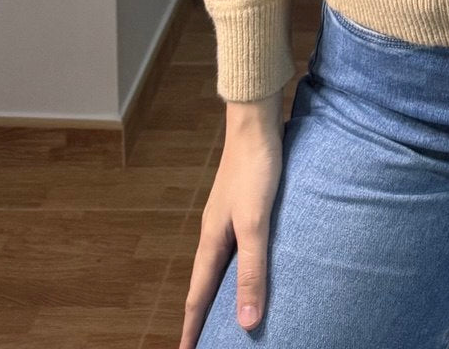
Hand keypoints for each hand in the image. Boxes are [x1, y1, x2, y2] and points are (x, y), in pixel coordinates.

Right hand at [178, 95, 284, 346]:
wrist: (255, 122)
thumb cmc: (255, 169)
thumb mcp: (256, 224)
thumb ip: (253, 271)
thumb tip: (248, 323)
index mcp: (212, 241)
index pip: (198, 296)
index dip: (192, 328)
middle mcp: (214, 232)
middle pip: (204, 282)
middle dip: (200, 314)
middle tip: (199, 341)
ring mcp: (227, 216)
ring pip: (219, 264)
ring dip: (217, 290)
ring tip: (221, 312)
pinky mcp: (242, 203)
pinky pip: (234, 246)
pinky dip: (235, 265)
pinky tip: (248, 262)